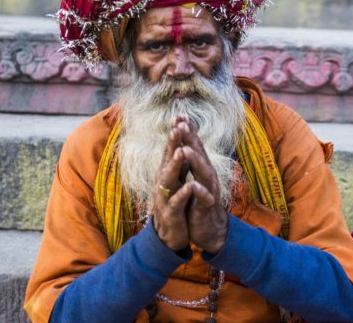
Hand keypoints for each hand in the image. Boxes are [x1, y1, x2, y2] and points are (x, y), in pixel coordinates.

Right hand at [152, 124, 191, 250]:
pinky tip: (189, 186)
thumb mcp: (176, 182)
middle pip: (167, 159)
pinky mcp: (170, 213)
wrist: (168, 235)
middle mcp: (163, 182)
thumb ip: (178, 165)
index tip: (180, 116)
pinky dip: (183, 193)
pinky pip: (176, 202)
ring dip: (175, 165)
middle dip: (173, 143)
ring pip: (169, 179)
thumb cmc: (174, 205)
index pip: (171, 150)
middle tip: (177, 127)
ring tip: (182, 151)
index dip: (176, 134)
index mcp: (167, 174)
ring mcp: (164, 197)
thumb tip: (182, 145)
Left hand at [175, 116, 228, 253]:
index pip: (194, 146)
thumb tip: (184, 143)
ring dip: (195, 161)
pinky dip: (200, 191)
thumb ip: (191, 163)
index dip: (188, 131)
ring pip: (204, 173)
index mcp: (201, 169)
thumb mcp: (193, 179)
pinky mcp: (207, 207)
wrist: (210, 230)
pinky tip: (193, 185)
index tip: (179, 115)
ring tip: (185, 150)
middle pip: (200, 154)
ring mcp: (208, 190)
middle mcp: (207, 176)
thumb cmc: (198, 203)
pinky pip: (204, 198)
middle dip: (191, 139)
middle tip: (182, 124)